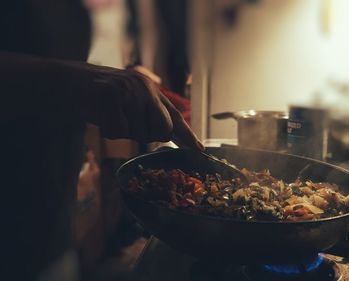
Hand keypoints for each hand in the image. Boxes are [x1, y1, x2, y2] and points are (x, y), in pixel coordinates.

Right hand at [73, 64, 202, 149]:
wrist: (67, 82)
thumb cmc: (99, 98)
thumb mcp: (129, 102)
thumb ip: (147, 115)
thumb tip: (166, 136)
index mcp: (151, 89)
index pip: (175, 116)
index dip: (187, 135)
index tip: (199, 150)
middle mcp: (145, 88)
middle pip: (161, 130)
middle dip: (147, 136)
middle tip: (127, 125)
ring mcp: (129, 90)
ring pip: (138, 133)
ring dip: (123, 132)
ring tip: (110, 115)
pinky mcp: (112, 95)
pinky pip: (119, 131)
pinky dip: (109, 131)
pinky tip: (101, 117)